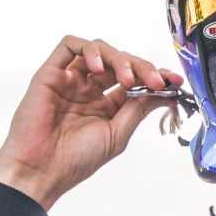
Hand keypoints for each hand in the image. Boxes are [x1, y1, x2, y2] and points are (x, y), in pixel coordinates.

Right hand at [0, 36, 183, 210]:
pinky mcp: (51, 73)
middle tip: (156, 81)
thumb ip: (138, 109)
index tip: (174, 80)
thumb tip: (164, 92)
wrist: (41, 170)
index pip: (135, 81)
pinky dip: (90, 50)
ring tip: (127, 79)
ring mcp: (70, 79)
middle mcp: (89, 89)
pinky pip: (70, 45)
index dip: (155, 77)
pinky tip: (98, 68)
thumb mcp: (117, 133)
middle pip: (121, 62)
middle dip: (143, 68)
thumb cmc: (74, 160)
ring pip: (100, 49)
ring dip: (120, 59)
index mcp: (105, 105)